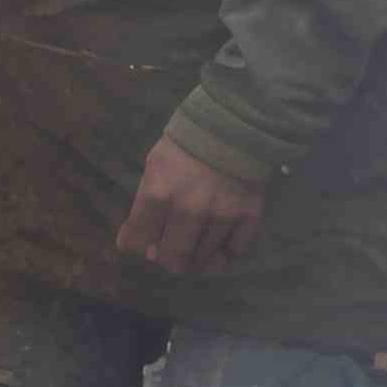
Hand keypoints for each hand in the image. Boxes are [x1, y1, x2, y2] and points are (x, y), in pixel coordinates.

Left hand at [115, 131, 267, 273]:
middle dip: (167, 259)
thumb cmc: (184, 147)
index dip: (137, 246)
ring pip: (204, 260)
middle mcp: (189, 210)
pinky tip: (221, 239)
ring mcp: (222, 215)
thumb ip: (146, 207)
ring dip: (197, 257)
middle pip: (172, 261)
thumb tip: (144, 247)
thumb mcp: (154, 168)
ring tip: (196, 240)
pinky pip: (236, 253)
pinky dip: (227, 252)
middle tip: (171, 248)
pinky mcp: (250, 217)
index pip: (136, 242)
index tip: (143, 241)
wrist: (233, 125)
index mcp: (158, 194)